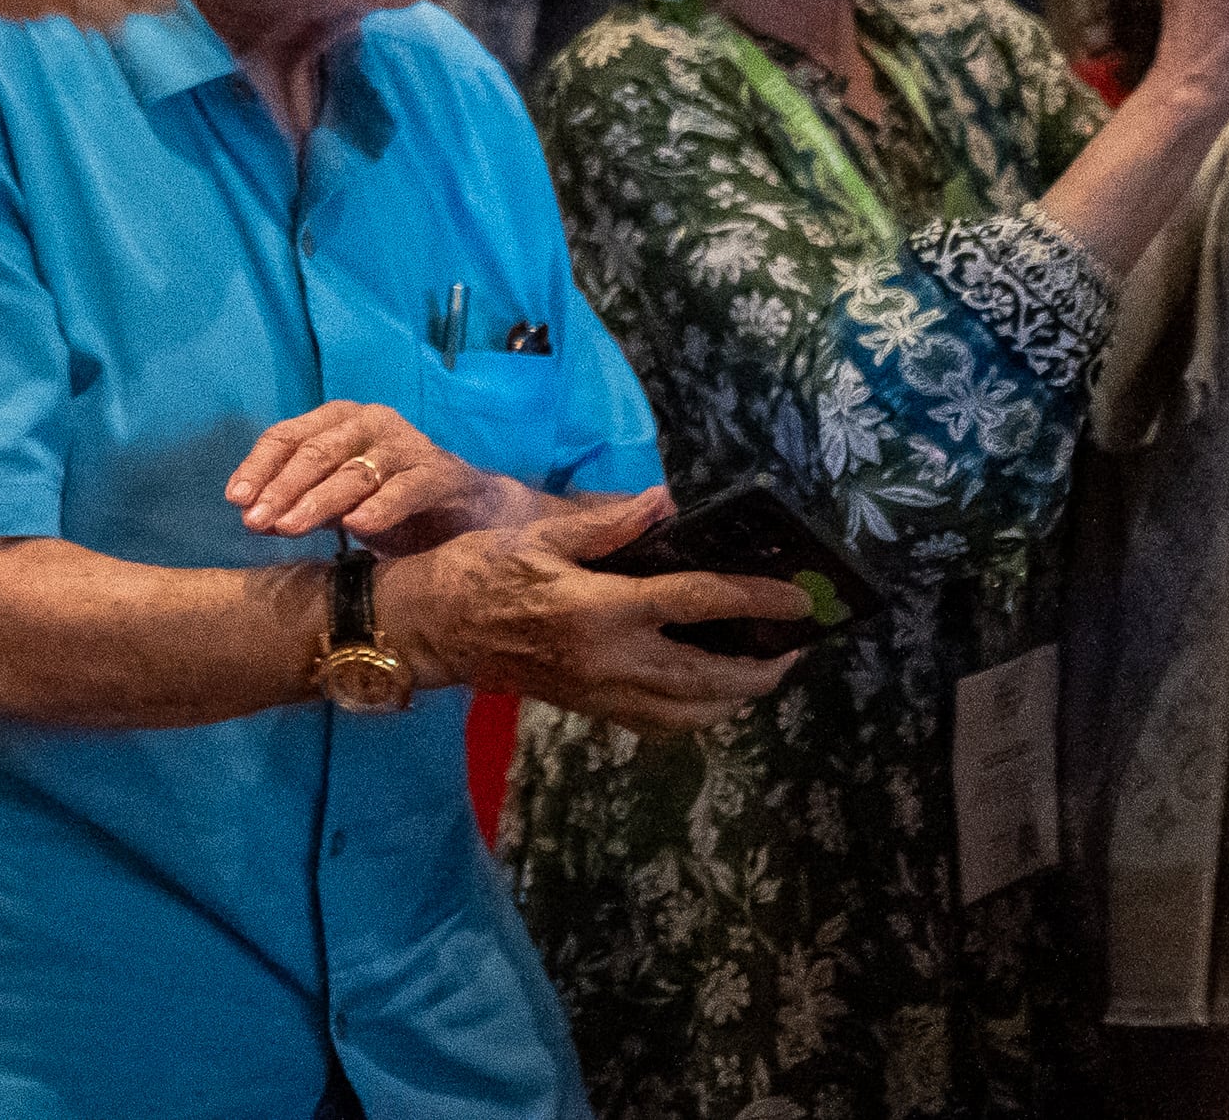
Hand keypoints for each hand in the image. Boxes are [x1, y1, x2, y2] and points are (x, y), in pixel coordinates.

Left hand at [229, 401, 527, 553]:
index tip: (236, 500)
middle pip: (315, 452)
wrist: (465, 510)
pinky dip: (379, 507)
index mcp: (337, 419)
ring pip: (353, 471)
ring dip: (318, 501)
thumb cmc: (388, 499)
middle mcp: (369, 422)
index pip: (286, 436)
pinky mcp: (439, 472)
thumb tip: (254, 518)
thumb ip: (299, 501)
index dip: (258, 467)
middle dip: (281, 488)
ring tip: (290, 527)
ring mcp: (406, 444)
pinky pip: (405, 489)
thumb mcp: (336, 500)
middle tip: (256, 521)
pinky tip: (356, 527)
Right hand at [375, 491, 804, 734]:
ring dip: (740, 694)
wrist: (429, 629)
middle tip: (795, 640)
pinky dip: (703, 709)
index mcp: (599, 608)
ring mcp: (604, 692)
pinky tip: (711, 686)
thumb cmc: (476, 569)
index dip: (757, 600)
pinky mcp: (594, 709)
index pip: (698, 604)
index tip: (800, 598)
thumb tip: (664, 504)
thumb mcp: (535, 531)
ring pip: (697, 711)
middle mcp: (611, 660)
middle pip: (714, 677)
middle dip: (766, 664)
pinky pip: (668, 722)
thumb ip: (605, 523)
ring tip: (763, 664)